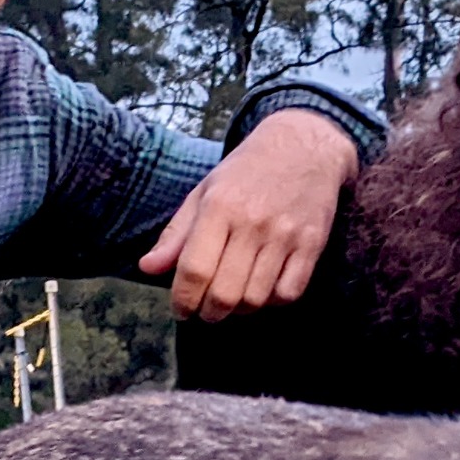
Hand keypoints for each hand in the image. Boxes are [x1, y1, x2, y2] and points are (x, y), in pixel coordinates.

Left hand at [138, 108, 358, 319]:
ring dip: (240, 310)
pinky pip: (289, 293)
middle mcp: (252, 222)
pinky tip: (263, 289)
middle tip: (206, 311)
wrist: (304, 146)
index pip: (194, 270)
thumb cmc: (247, 172)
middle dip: (209, 313)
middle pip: (224, 293)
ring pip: (256, 299)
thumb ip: (176, 233)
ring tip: (233, 300)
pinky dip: (272, 301)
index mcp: (219, 207)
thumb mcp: (204, 192)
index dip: (183, 300)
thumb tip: (147, 268)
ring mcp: (284, 234)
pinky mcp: (312, 243)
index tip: (181, 309)